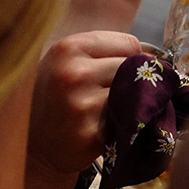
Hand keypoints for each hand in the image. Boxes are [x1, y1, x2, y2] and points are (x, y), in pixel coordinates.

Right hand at [28, 31, 140, 176]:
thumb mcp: (67, 62)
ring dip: (131, 103)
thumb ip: (104, 52)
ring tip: (109, 110)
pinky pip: (128, 120)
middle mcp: (72, 73)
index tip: (123, 70)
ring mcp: (82, 104)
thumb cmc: (56, 97)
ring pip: (135, 95)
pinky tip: (106, 126)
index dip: (133, 58)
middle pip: (135, 69)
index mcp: (67, 48)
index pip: (130, 43)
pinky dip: (126, 123)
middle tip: (114, 94)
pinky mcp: (90, 133)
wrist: (33, 145)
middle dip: (133, 81)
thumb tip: (155, 57)